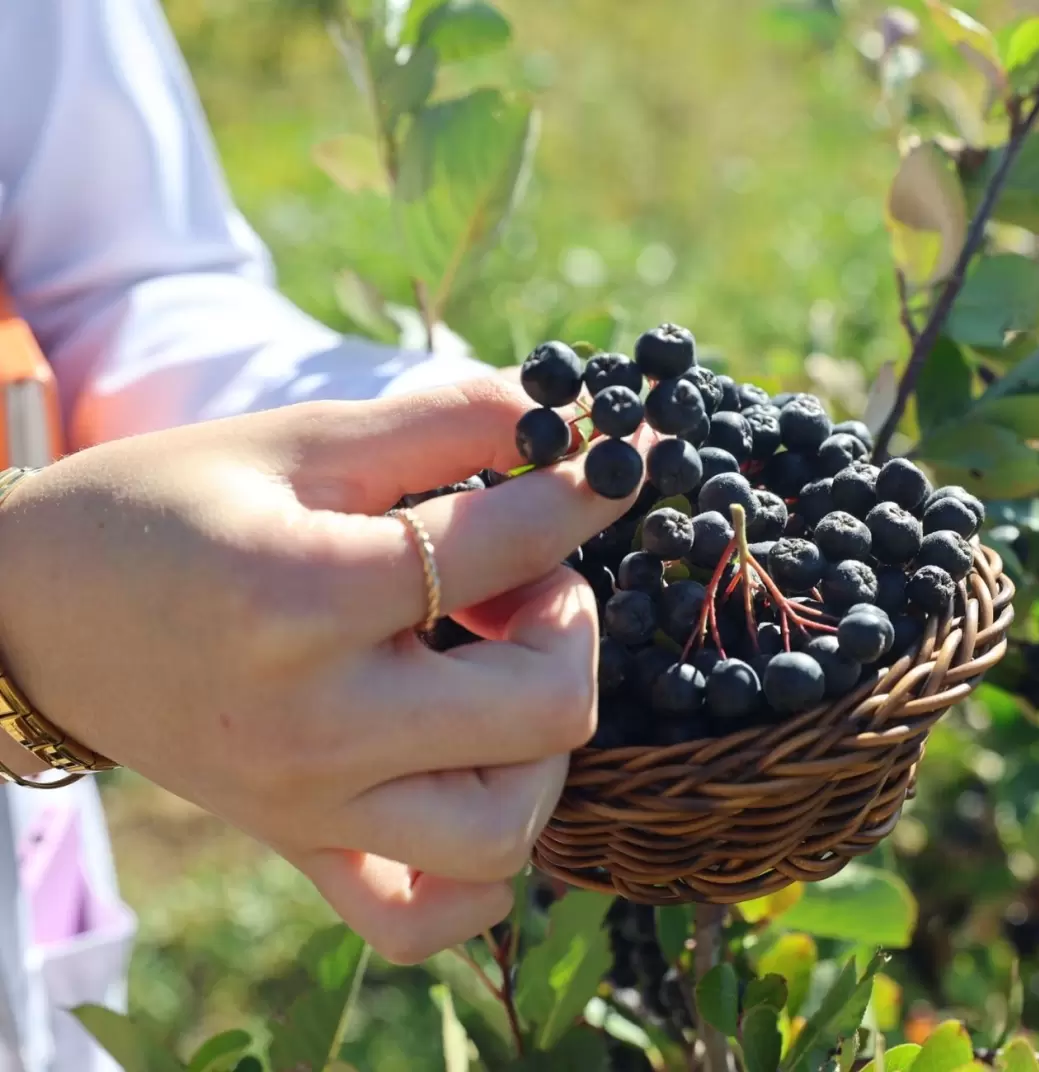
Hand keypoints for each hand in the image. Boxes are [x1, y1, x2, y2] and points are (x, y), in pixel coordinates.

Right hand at [0, 377, 638, 962]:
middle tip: (525, 579)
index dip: (582, 493)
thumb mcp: (293, 441)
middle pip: (545, 708)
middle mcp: (316, 725)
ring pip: (508, 828)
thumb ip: (433, 422)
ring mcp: (311, 806)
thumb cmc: (159, 508)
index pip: (505, 549)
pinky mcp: (301, 847)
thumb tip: (553, 417)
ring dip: (542, 740)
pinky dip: (481, 871)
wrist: (33, 611)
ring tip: (496, 670)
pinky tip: (478, 782)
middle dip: (570, 623)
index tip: (618, 463)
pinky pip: (424, 918)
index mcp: (304, 597)